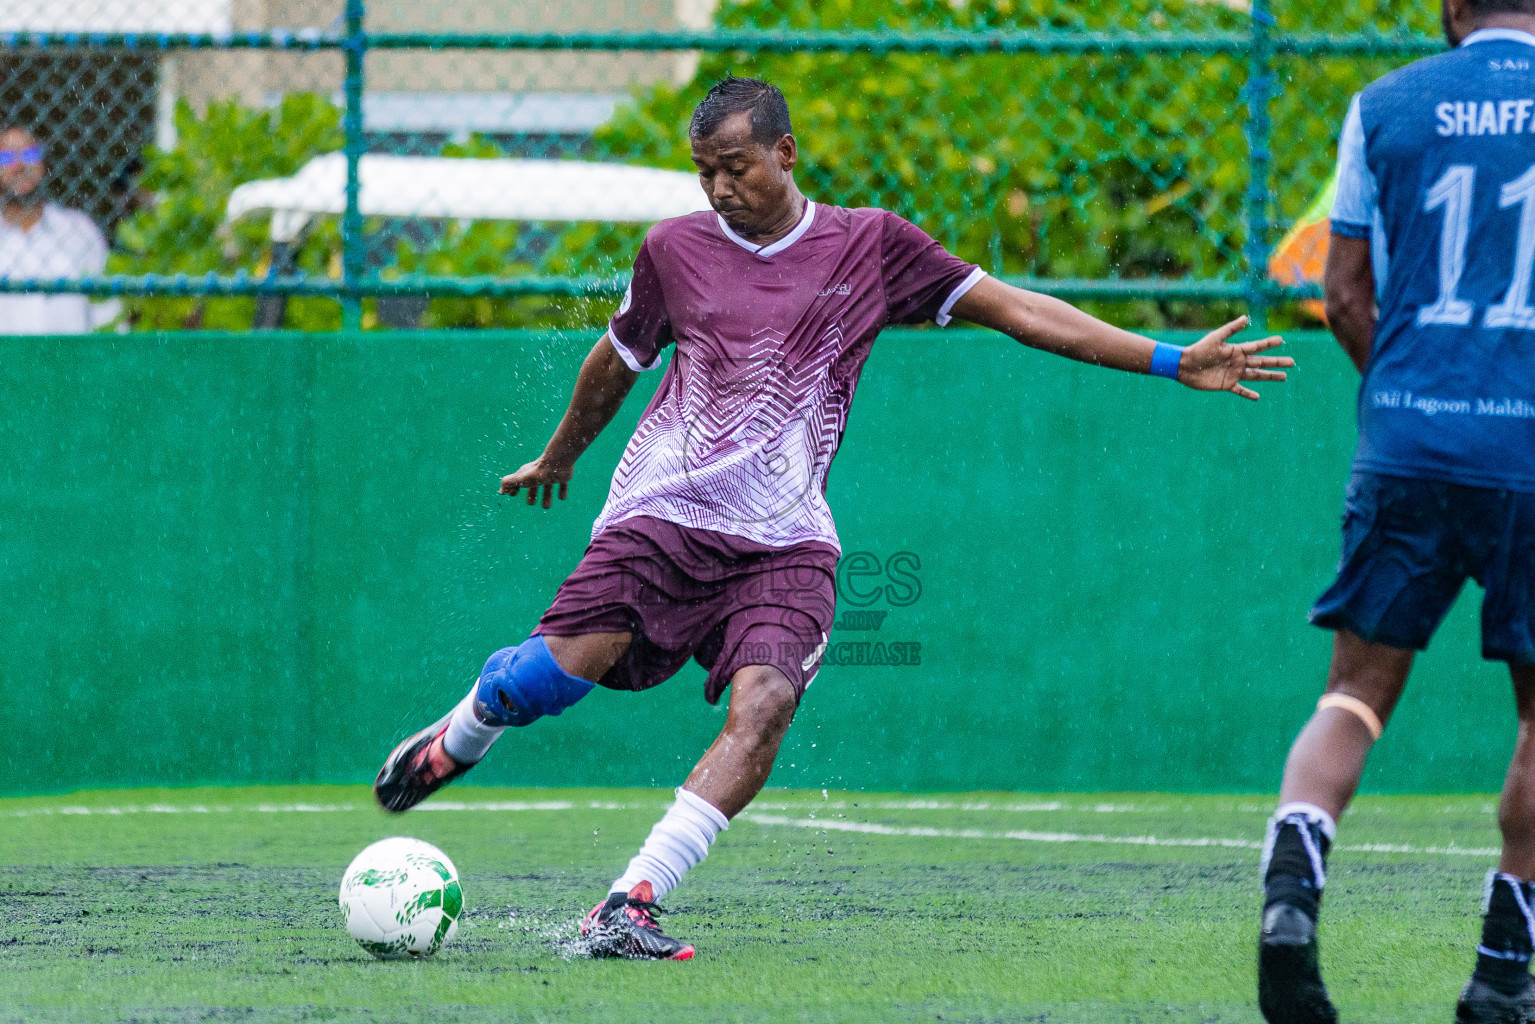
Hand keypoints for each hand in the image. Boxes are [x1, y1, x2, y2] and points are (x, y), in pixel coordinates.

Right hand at [500, 457, 572, 507]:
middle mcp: (539, 474)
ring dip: (547, 496)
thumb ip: (509, 483)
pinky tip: (561, 498)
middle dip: (531, 494)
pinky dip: (562, 491)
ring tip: (546, 506)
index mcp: (528, 474)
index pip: (519, 481)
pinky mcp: (562, 476)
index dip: (514, 488)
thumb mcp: (520, 479)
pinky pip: (563, 484)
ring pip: (548, 487)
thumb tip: (501, 491)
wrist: (556, 461)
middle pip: (534, 485)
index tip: (513, 494)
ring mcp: (551, 475)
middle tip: (531, 503)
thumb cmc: (538, 472)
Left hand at [1176, 316, 1293, 400]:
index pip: (1257, 347)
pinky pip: (1240, 390)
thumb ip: (1231, 329)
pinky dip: (1248, 394)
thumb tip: (1246, 318)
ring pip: (1256, 376)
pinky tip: (1257, 397)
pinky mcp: (1226, 385)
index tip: (1282, 340)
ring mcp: (1233, 374)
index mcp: (1237, 350)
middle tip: (1292, 362)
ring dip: (1270, 376)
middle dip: (1277, 362)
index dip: (1269, 344)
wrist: (1185, 366)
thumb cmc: (1199, 350)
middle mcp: (1238, 362)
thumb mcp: (1216, 338)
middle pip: (1262, 362)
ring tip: (1284, 377)